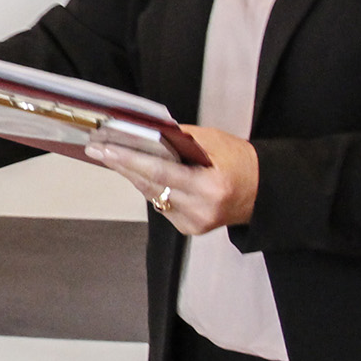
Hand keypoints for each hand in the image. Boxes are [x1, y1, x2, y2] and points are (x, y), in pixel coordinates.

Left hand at [87, 123, 257, 236]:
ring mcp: (194, 223)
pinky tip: (137, 173)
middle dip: (122, 164)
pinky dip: (149, 187)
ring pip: (152, 195)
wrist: (262, 191)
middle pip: (150, 185)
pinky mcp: (190, 228)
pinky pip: (160, 204)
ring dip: (131, 175)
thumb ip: (180, 139)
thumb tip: (147, 132)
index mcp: (210, 187)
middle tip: (97, 149)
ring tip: (111, 156)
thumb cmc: (241, 162)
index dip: (130, 159)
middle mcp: (201, 209)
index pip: (160, 172)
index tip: (106, 149)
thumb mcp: (215, 141)